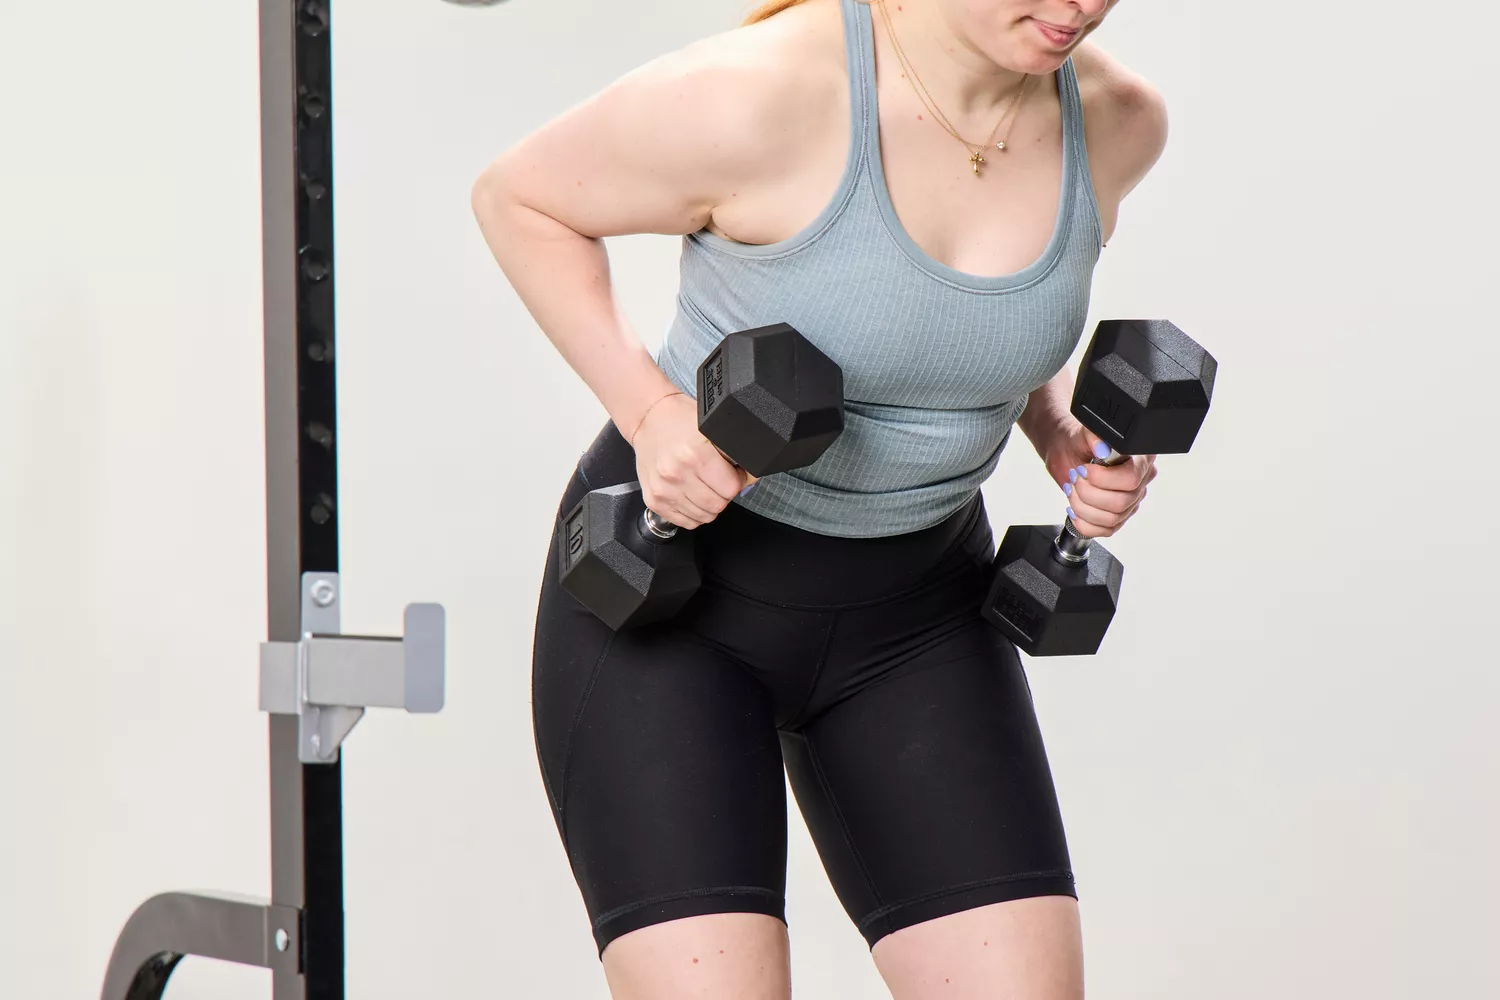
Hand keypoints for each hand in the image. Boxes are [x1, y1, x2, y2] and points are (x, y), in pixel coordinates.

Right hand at [630, 392, 755, 529]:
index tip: (733, 473)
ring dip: (709, 505)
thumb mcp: (712, 429)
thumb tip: (752, 475)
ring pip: (704, 517)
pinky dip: (693, 512)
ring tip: (703, 484)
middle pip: (718, 505)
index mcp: (695, 454)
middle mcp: (677, 473)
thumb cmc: (680, 422)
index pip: (731, 488)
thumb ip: (733, 452)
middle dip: (724, 494)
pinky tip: (691, 494)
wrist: (648, 420)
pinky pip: (686, 522)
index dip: (737, 480)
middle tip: (718, 479)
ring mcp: (664, 490)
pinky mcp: (655, 501)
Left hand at [1042, 419, 1156, 539]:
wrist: (1067, 453)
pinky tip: (1074, 509)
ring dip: (1083, 507)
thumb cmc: (1077, 443)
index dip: (1103, 478)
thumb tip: (1102, 447)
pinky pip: (1106, 530)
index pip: (1132, 478)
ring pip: (1112, 518)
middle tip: (1075, 478)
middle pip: (1121, 502)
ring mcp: (1131, 501)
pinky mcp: (1118, 517)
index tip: (1084, 469)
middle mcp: (1140, 481)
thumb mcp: (1081, 434)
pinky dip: (1085, 523)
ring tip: (1072, 490)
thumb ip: (1093, 436)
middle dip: (1089, 492)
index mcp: (1140, 458)